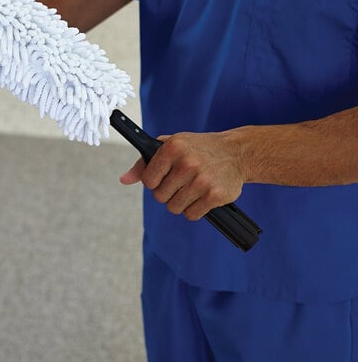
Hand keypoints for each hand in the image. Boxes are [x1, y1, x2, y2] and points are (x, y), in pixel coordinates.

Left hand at [120, 131, 245, 220]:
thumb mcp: (171, 146)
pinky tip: (201, 197)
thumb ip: (145, 163)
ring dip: (180, 203)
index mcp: (173, 147)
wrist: (236, 152)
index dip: (153, 182)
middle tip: (180, 183)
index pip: (148, 179)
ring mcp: (201, 180)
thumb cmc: (198, 149)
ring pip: (174, 208)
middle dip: (167, 193)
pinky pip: (191, 215)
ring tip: (191, 189)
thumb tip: (124, 179)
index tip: (163, 177)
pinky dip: (194, 210)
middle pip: (160, 196)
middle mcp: (186, 163)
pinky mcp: (214, 195)